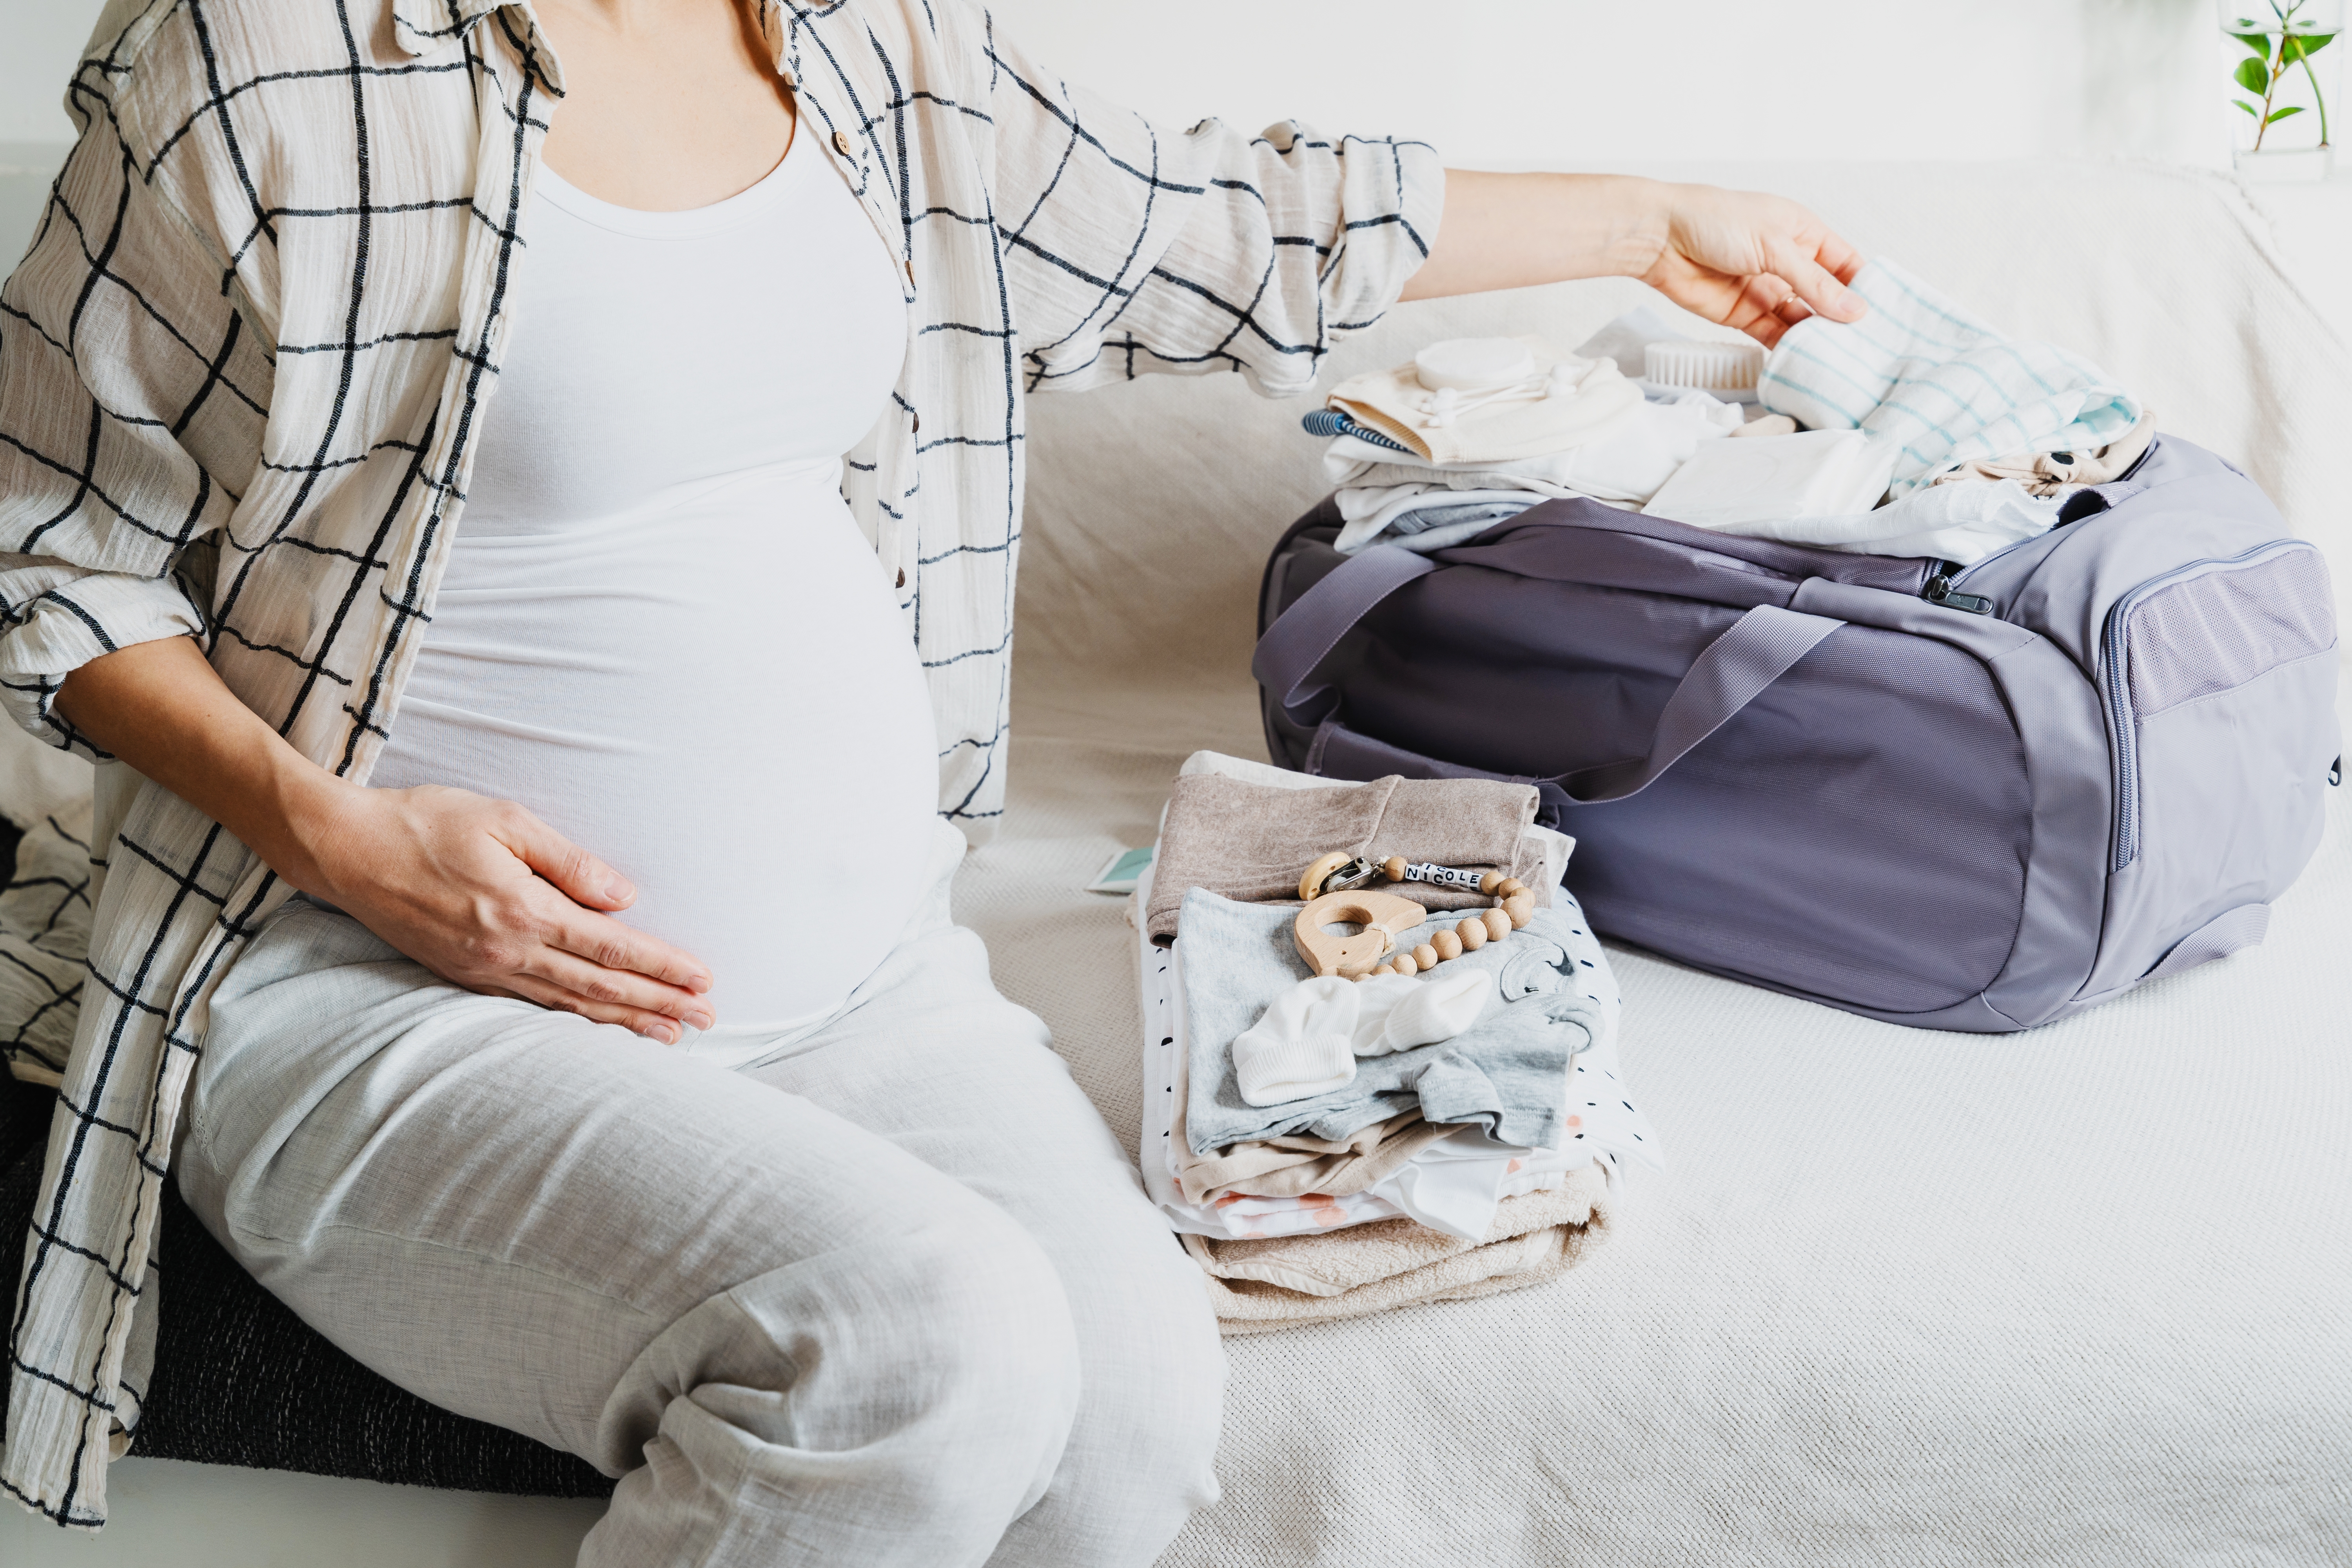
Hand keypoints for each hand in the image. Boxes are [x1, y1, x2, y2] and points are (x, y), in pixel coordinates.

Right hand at [302, 783, 715, 1042]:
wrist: (347, 850)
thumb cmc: (428, 823)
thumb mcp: (506, 822)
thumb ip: (569, 862)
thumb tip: (624, 896)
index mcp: (523, 910)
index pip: (611, 947)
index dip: (661, 967)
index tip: (702, 980)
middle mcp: (508, 951)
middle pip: (600, 986)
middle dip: (658, 1004)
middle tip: (708, 1018)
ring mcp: (484, 971)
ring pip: (570, 1006)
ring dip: (625, 1022)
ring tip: (672, 1035)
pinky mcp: (465, 977)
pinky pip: (534, 1007)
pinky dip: (575, 1022)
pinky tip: (600, 1028)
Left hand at [1640, 184, 1865, 346]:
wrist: (1659, 238)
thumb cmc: (1714, 222)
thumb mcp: (1774, 246)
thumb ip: (1813, 281)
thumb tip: (1854, 309)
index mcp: (1802, 232)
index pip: (1844, 263)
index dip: (1863, 287)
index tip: (1882, 315)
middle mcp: (1787, 261)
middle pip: (1825, 295)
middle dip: (1842, 319)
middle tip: (1867, 347)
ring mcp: (1766, 289)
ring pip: (1801, 319)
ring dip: (1817, 337)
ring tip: (1841, 361)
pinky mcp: (1743, 313)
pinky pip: (1773, 334)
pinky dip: (1788, 348)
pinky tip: (1806, 362)